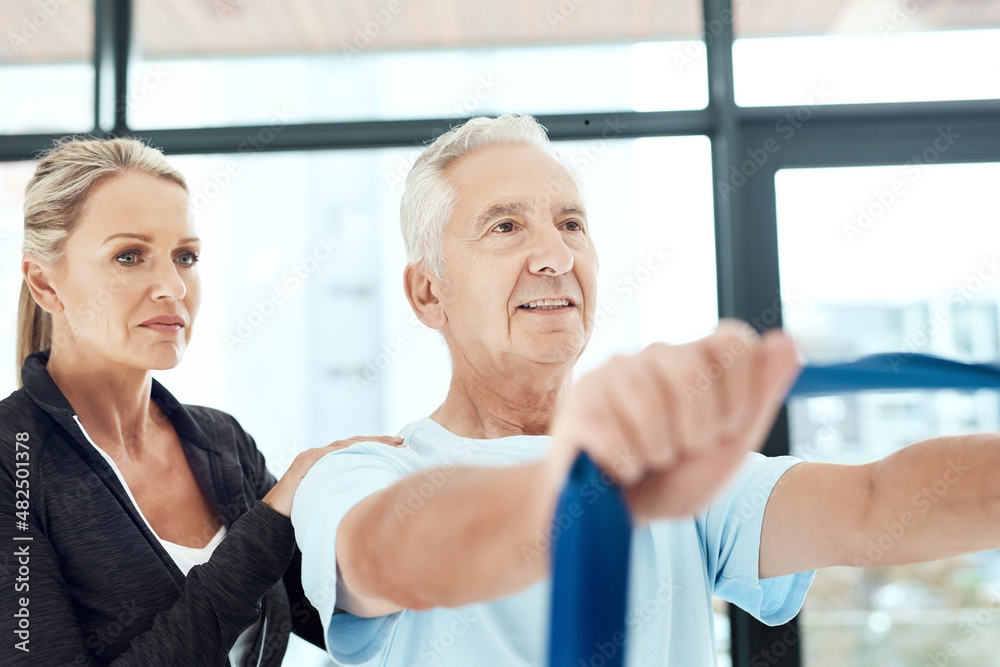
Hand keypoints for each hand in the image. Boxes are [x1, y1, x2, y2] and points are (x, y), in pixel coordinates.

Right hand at [262, 435, 404, 516]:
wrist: (273, 519)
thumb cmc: (302, 513)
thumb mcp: (330, 499)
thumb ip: (346, 492)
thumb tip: (373, 500)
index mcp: (328, 461)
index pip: (357, 449)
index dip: (379, 446)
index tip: (401, 446)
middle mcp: (321, 454)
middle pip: (355, 443)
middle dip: (380, 441)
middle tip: (403, 441)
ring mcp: (312, 456)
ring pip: (346, 445)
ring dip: (370, 443)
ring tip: (391, 444)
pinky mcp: (305, 462)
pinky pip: (330, 453)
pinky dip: (347, 451)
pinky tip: (365, 450)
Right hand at [548, 321, 799, 521]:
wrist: (612, 518)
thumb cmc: (670, 480)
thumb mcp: (726, 449)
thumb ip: (759, 398)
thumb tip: (788, 342)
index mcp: (694, 358)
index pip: (733, 341)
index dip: (737, 395)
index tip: (721, 430)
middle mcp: (652, 355)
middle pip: (691, 368)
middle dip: (695, 430)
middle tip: (678, 452)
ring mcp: (610, 373)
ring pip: (649, 404)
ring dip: (657, 452)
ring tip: (648, 461)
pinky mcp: (579, 403)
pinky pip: (614, 435)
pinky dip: (626, 467)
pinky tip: (618, 469)